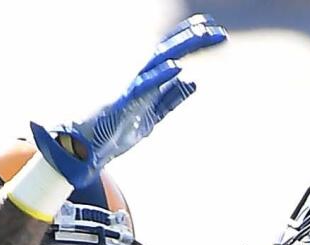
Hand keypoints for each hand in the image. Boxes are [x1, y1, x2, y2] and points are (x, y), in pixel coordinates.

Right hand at [31, 14, 226, 188]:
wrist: (91, 149)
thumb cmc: (117, 130)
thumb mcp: (154, 115)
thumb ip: (171, 99)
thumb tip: (192, 82)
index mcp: (149, 81)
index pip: (173, 54)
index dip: (192, 40)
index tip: (213, 30)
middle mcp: (141, 79)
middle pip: (170, 51)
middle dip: (193, 38)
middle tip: (218, 31)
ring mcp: (132, 88)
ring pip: (158, 60)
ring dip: (180, 47)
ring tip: (200, 35)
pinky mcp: (124, 102)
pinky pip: (144, 86)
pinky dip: (160, 76)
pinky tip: (177, 67)